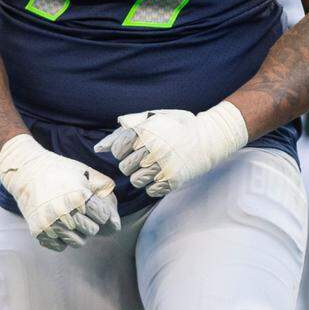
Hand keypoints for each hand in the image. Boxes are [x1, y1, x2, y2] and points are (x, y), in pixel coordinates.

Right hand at [0, 134, 120, 251]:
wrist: (27, 171)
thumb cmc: (62, 172)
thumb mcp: (87, 174)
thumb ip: (107, 196)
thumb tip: (115, 225)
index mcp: (79, 197)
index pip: (104, 218)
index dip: (98, 208)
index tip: (89, 199)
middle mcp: (65, 214)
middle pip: (93, 231)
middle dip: (89, 220)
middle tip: (75, 205)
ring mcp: (51, 225)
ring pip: (78, 242)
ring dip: (76, 231)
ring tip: (66, 213)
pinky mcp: (39, 233)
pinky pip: (61, 246)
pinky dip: (61, 237)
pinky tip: (54, 220)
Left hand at [94, 101, 247, 197]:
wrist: (209, 138)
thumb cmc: (177, 126)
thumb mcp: (153, 119)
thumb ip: (124, 130)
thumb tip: (99, 148)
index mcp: (144, 131)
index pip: (117, 150)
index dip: (124, 150)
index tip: (137, 147)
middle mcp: (151, 148)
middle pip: (125, 167)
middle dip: (133, 163)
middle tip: (148, 157)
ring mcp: (162, 165)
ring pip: (136, 180)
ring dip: (142, 175)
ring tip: (155, 165)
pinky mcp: (172, 180)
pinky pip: (150, 191)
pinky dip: (154, 185)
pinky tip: (164, 174)